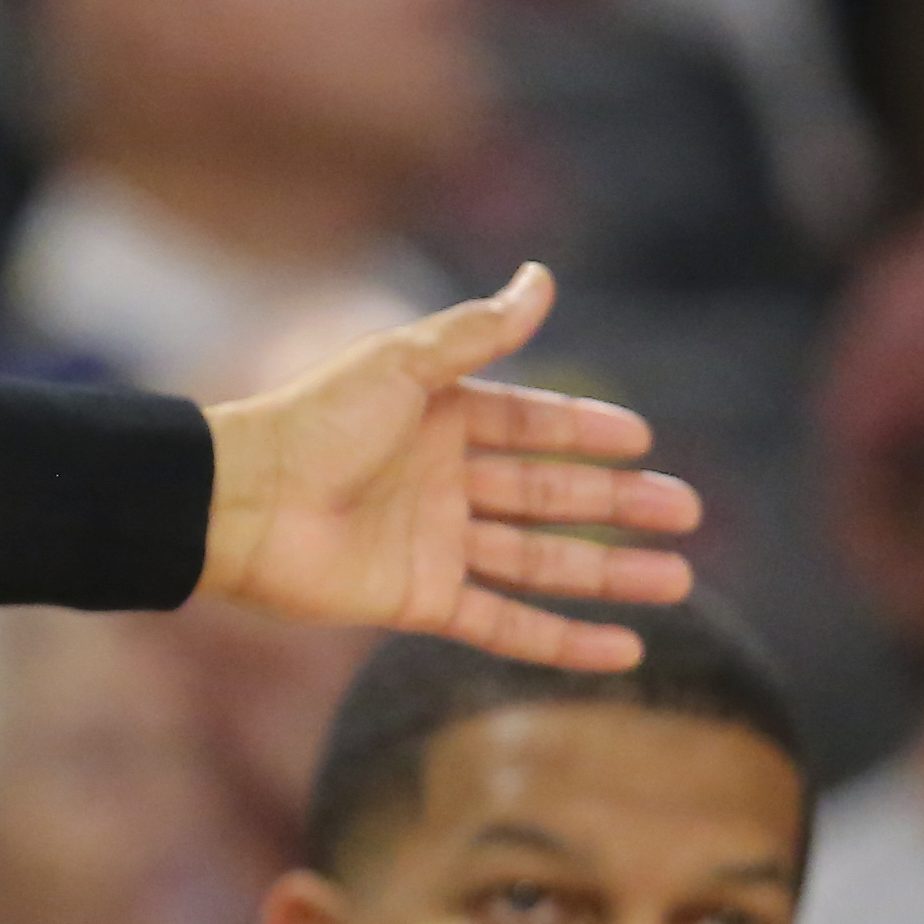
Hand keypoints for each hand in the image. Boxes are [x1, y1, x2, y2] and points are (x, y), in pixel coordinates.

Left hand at [194, 267, 699, 671]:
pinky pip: (503, 624)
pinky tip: (625, 647)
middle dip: (618, 503)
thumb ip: (476, 331)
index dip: (584, 432)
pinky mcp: (418, 600)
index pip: (530, 424)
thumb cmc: (310, 424)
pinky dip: (562, 640)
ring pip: (539, 560)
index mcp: (435, 418)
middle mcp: (439, 480)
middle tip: (687, 512)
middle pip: (548, 494)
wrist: (236, 503)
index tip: (643, 439)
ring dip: (607, 572)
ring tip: (678, 578)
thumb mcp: (400, 365)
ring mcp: (431, 544)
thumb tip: (542, 275)